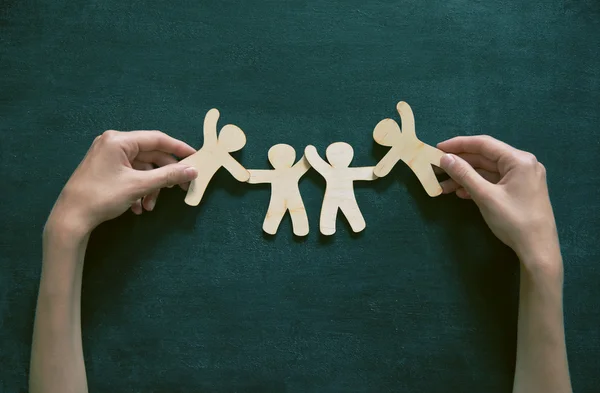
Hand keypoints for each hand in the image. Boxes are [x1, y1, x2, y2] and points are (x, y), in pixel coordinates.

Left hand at [47, 130, 197, 237]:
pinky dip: (138, 189)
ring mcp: (108, 156)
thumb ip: (168, 175)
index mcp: (119, 140)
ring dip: (150, 187)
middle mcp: (113, 143)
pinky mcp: (105, 170)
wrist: (71, 218)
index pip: (157, 139)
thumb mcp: (139, 185)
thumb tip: (192, 170)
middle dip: (164, 175)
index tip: (196, 157)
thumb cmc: (103, 196)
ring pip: (141, 168)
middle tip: (181, 187)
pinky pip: (130, 175)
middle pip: (150, 155)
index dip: (179, 149)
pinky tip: (139, 206)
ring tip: (150, 206)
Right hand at [437, 135, 558, 268]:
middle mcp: (523, 164)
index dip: (458, 144)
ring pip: (488, 171)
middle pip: (485, 157)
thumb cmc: (513, 220)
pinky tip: (461, 193)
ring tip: (443, 186)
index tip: (437, 148)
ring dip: (466, 177)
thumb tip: (445, 158)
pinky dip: (477, 185)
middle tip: (437, 168)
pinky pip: (494, 182)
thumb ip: (464, 174)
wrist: (538, 250)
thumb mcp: (485, 196)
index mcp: (519, 160)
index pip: (484, 144)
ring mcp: (522, 178)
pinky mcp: (519, 191)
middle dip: (460, 164)